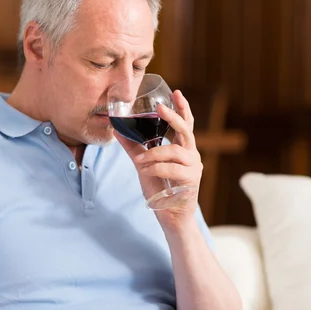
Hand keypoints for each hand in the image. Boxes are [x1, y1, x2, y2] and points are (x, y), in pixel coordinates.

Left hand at [114, 89, 201, 230]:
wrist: (171, 217)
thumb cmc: (161, 189)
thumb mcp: (144, 165)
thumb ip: (133, 147)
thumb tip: (116, 130)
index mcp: (182, 148)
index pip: (186, 124)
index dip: (182, 108)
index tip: (176, 92)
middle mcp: (191, 154)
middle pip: (185, 130)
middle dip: (173, 117)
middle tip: (160, 108)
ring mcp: (194, 167)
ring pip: (173, 151)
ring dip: (153, 154)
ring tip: (140, 161)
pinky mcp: (191, 180)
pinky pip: (171, 169)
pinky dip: (156, 168)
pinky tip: (147, 171)